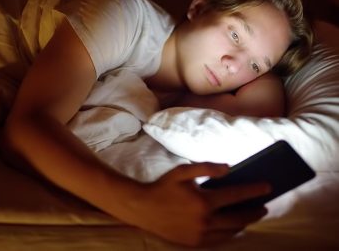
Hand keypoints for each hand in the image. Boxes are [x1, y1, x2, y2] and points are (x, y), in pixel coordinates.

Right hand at [121, 163, 269, 246]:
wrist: (143, 208)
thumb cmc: (163, 187)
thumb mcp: (182, 172)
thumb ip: (206, 168)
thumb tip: (229, 169)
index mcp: (204, 202)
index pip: (236, 196)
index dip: (254, 191)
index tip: (268, 187)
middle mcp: (206, 221)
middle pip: (238, 218)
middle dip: (254, 212)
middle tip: (264, 206)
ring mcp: (201, 235)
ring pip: (231, 232)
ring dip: (244, 224)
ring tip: (251, 216)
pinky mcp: (195, 243)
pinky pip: (219, 240)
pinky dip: (230, 234)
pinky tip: (233, 228)